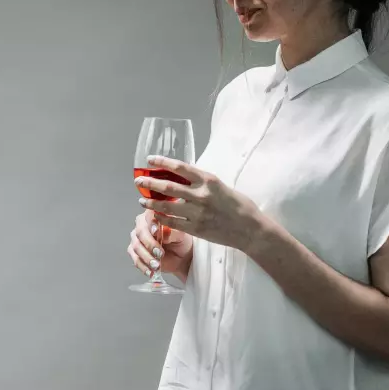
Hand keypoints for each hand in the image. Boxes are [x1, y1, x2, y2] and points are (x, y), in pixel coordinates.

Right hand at [127, 209, 192, 277]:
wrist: (181, 257)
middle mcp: (142, 225)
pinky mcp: (135, 252)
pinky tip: (150, 271)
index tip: (156, 231)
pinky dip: (142, 266)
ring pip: (136, 247)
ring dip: (146, 257)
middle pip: (140, 232)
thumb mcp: (182, 235)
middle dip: (149, 244)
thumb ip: (173, 232)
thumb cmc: (181, 241)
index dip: (151, 223)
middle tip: (160, 253)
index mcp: (153, 215)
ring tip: (157, 265)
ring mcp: (137, 239)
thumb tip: (165, 233)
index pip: (149, 216)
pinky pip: (135, 259)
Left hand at [136, 155, 265, 252]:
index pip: (180, 167)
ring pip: (166, 206)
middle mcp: (201, 195)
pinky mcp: (196, 228)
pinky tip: (154, 216)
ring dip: (151, 203)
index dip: (162, 162)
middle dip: (149, 183)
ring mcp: (197, 213)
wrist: (250, 229)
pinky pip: (172, 222)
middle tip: (138, 181)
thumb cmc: (239, 205)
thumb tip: (183, 177)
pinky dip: (161, 218)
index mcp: (208, 180)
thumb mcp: (221, 186)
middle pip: (167, 187)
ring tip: (141, 200)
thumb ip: (202, 182)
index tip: (149, 160)